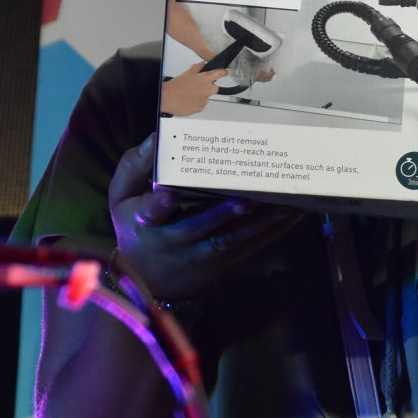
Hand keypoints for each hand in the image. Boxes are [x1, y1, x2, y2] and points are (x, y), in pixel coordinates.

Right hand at [108, 134, 303, 300]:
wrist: (152, 280)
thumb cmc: (136, 227)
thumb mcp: (122, 199)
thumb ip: (135, 168)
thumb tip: (156, 136)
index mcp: (144, 224)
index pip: (149, 215)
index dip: (159, 205)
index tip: (168, 194)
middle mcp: (175, 242)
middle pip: (200, 227)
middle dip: (223, 213)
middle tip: (246, 198)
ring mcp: (202, 254)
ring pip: (233, 239)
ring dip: (260, 222)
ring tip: (286, 202)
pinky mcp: (224, 260)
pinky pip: (251, 246)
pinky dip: (273, 231)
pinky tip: (294, 213)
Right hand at [160, 62, 225, 116]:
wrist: (167, 98)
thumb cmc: (175, 86)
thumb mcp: (187, 73)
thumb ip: (197, 68)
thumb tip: (203, 64)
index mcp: (205, 79)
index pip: (219, 74)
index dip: (223, 72)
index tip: (225, 72)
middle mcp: (207, 90)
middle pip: (214, 88)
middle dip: (208, 87)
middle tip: (197, 87)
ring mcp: (204, 100)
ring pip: (206, 97)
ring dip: (201, 96)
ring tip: (189, 95)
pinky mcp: (200, 108)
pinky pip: (201, 105)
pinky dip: (196, 103)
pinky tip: (188, 100)